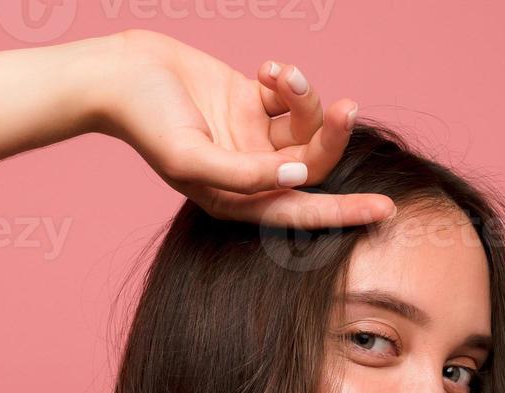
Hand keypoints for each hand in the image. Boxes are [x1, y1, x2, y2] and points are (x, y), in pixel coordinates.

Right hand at [89, 30, 394, 227]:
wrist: (119, 74)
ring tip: (278, 73)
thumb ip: (245, 175)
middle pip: (313, 162)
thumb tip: (295, 178)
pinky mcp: (252, 100)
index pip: (302, 211)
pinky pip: (290, 95)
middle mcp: (252, 173)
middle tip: (347, 106)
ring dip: (303, 96)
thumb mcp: (192, 157)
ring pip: (306, 123)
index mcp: (238, 199)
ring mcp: (254, 136)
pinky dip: (286, 79)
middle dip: (333, 135)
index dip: (345, 212)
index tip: (385, 211)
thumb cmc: (147, 121)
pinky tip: (265, 68)